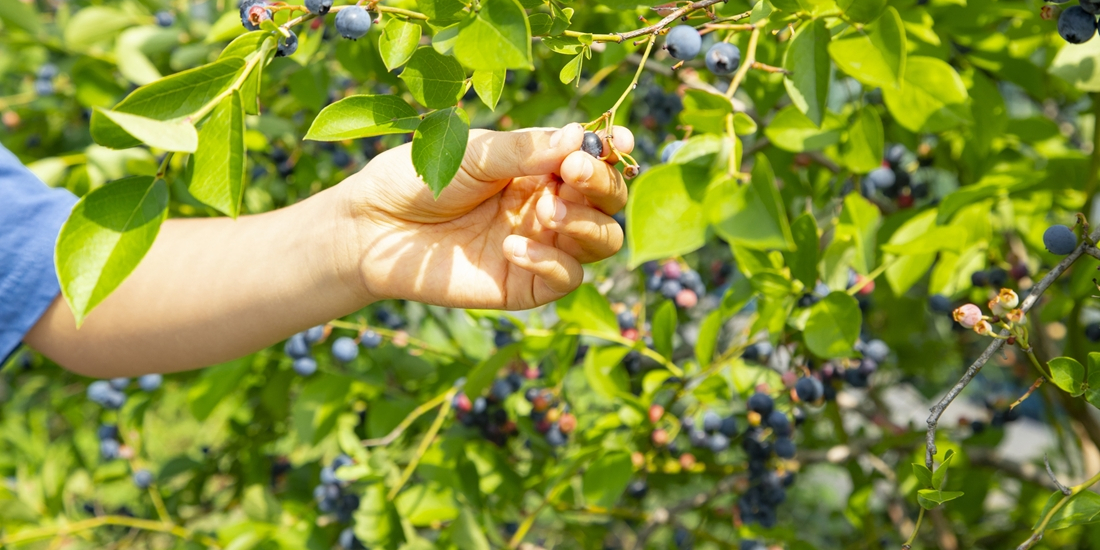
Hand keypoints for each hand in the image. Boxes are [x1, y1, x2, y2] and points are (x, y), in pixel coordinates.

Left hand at [337, 123, 633, 309]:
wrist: (373, 228)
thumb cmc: (419, 179)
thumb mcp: (475, 155)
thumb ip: (527, 150)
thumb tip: (582, 136)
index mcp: (540, 167)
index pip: (595, 160)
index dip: (612, 152)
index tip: (616, 141)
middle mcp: (548, 205)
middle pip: (608, 202)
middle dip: (601, 184)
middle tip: (571, 173)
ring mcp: (540, 246)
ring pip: (602, 241)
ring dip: (586, 224)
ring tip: (547, 211)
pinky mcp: (525, 286)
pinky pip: (566, 278)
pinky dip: (552, 261)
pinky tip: (514, 246)